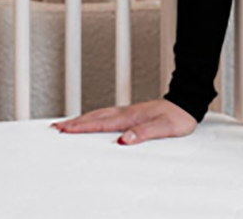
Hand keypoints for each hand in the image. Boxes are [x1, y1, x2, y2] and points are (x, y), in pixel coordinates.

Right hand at [50, 98, 196, 145]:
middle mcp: (125, 112)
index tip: (65, 129)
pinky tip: (92, 121)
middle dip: (74, 122)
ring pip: (98, 115)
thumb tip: (125, 139)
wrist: (185, 103)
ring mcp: (127, 111)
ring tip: (68, 124)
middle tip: (57, 127)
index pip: (100, 123)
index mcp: (129, 116)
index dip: (81, 127)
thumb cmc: (176, 116)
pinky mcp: (130, 113)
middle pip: (94, 117)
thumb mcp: (163, 128)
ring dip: (82, 119)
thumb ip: (143, 133)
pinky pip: (106, 116)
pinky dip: (94, 118)